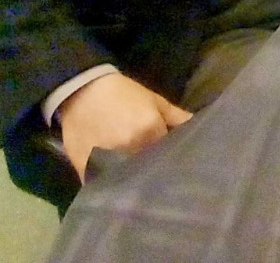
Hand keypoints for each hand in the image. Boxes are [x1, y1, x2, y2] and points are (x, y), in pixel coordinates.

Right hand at [58, 72, 190, 181]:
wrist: (82, 90)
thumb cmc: (122, 93)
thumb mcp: (154, 99)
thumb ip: (177, 116)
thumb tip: (197, 127)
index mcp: (150, 131)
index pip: (169, 155)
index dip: (171, 161)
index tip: (175, 167)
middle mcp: (131, 149)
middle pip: (149, 171)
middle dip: (154, 174)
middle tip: (157, 179)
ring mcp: (108, 161)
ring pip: (127, 182)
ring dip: (132, 185)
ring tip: (137, 189)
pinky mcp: (86, 170)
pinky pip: (102, 186)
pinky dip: (108, 187)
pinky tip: (112, 189)